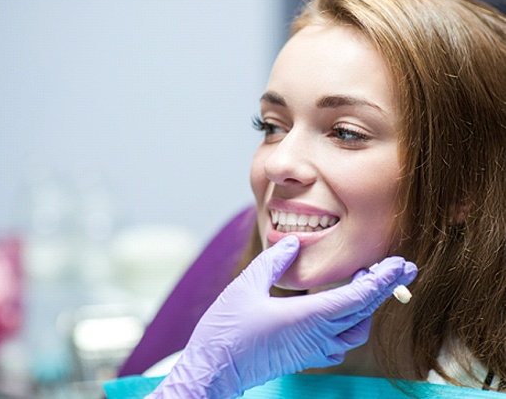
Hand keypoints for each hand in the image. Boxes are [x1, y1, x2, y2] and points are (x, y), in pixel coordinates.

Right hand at [145, 235, 416, 398]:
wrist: (213, 370)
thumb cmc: (226, 330)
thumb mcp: (246, 286)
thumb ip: (273, 261)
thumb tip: (293, 243)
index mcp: (307, 317)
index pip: (357, 298)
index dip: (381, 280)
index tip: (400, 264)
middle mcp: (316, 336)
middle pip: (363, 312)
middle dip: (385, 288)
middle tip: (401, 267)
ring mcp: (312, 350)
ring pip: (356, 331)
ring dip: (368, 307)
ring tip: (368, 284)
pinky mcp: (305, 357)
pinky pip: (340, 344)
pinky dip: (351, 325)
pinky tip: (343, 313)